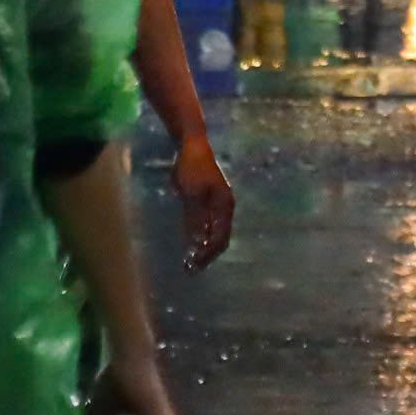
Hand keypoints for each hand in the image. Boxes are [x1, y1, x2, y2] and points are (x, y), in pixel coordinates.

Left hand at [174, 137, 234, 271]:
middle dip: (207, 255)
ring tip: (190, 260)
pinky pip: (208, 224)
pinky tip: (190, 241)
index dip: (207, 255)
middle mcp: (225, 208)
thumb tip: (197, 244)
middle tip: (191, 269)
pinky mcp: (209, 200)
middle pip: (220, 239)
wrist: (191, 145)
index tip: (192, 267)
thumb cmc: (192, 169)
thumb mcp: (191, 195)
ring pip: (214, 233)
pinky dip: (200, 236)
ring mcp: (218, 204)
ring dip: (203, 247)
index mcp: (224, 207)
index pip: (219, 239)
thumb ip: (195, 219)